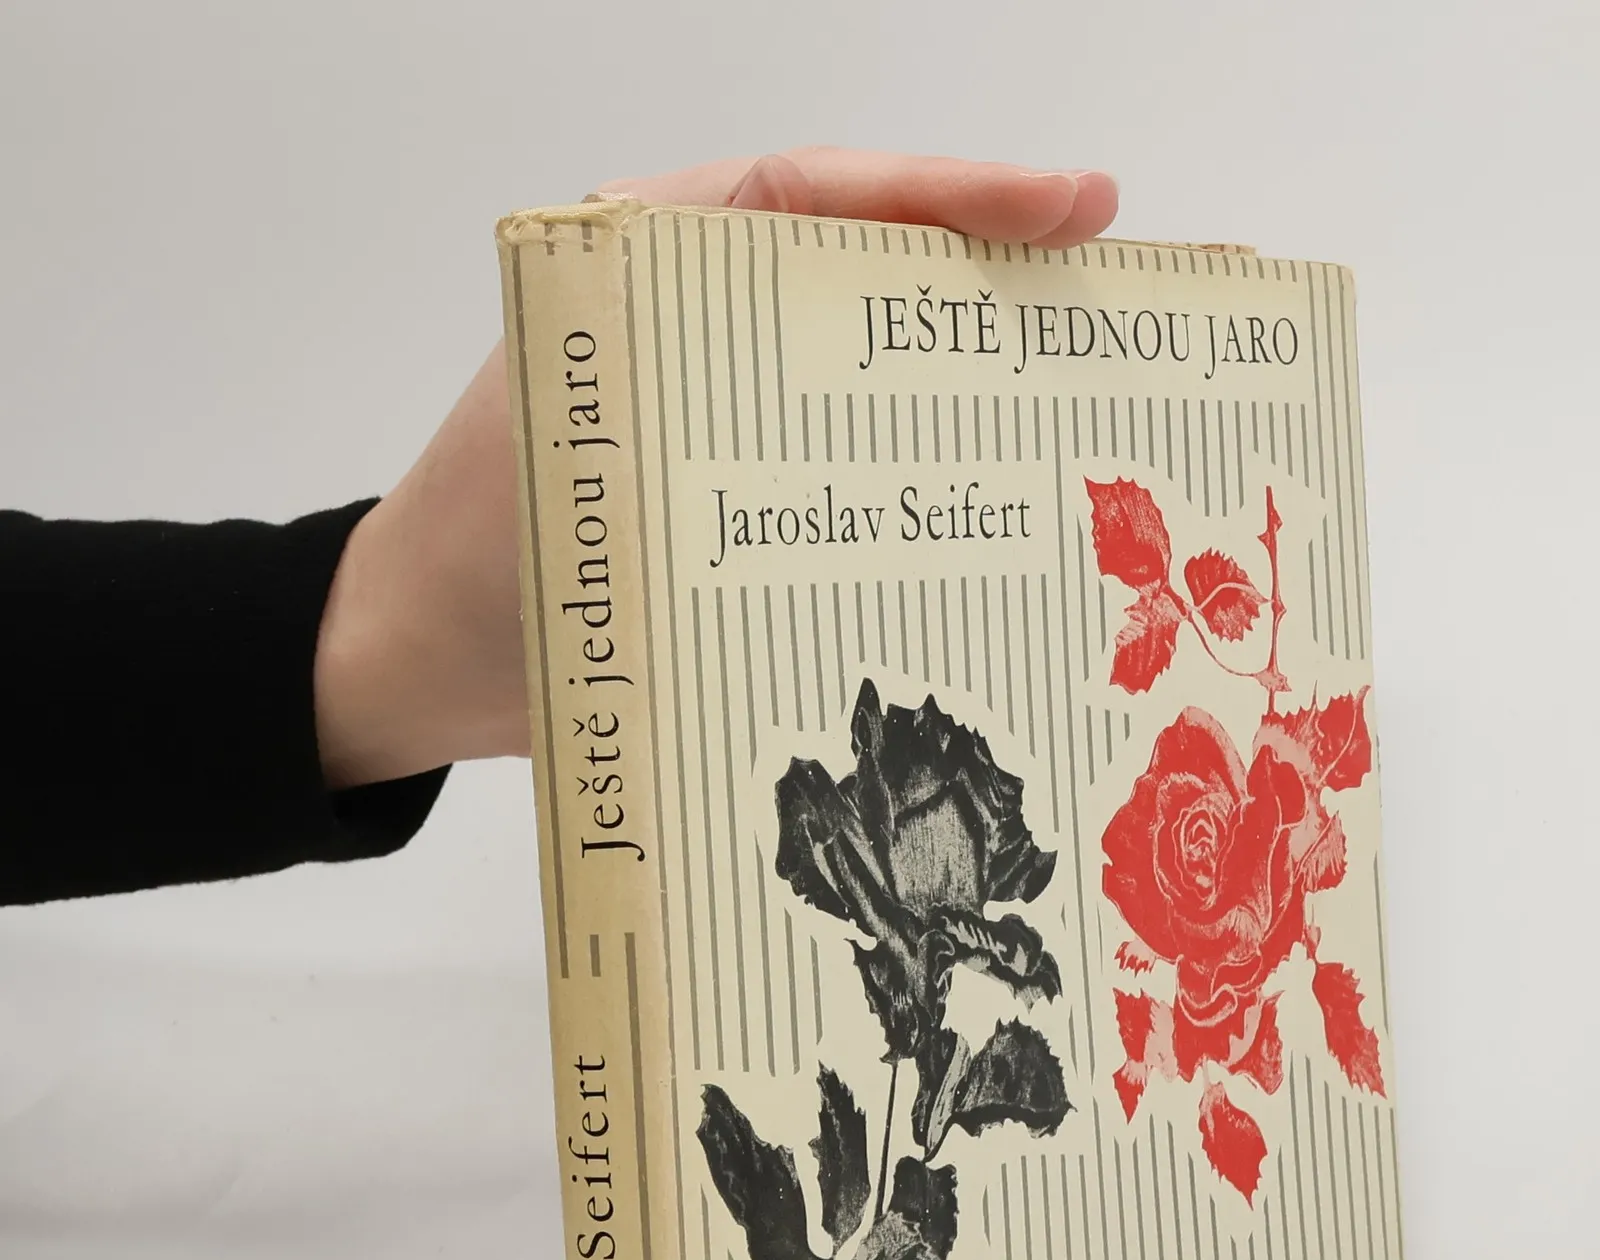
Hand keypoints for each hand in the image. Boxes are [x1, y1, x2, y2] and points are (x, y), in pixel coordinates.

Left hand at [313, 150, 1119, 788]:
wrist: (415, 662)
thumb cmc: (470, 555)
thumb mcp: (570, 457)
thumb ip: (680, 413)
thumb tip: (839, 446)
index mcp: (647, 265)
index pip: (811, 195)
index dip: (947, 190)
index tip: (1067, 205)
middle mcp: (699, 322)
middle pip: (866, 267)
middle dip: (994, 266)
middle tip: (1117, 284)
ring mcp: (728, 408)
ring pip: (874, 364)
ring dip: (975, 371)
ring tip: (1090, 382)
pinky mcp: (745, 491)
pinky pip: (854, 459)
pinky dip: (927, 469)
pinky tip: (1000, 500)